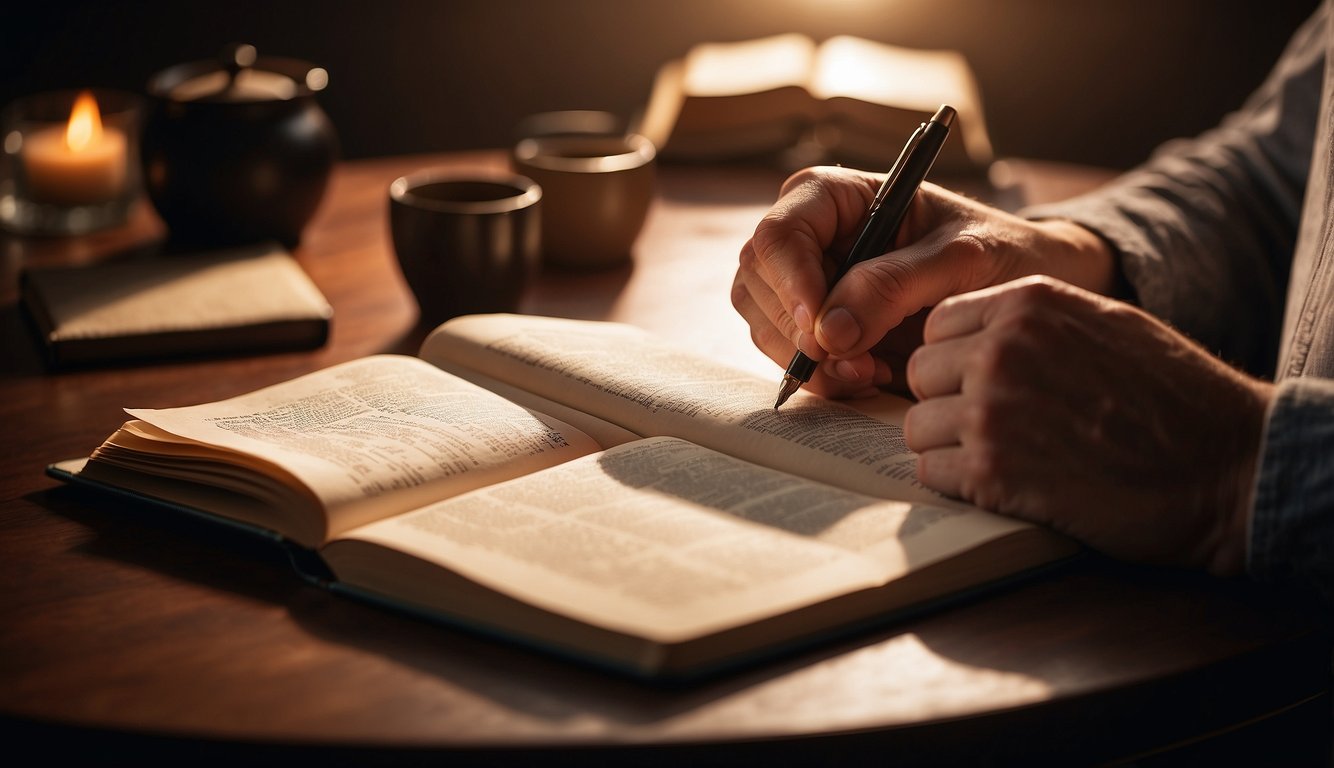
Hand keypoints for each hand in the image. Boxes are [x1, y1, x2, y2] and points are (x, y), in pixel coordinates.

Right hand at [732, 165, 1115, 397]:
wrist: (1017, 287)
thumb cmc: (997, 251)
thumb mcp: (961, 259)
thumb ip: (895, 286)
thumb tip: (828, 331)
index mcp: (834, 196)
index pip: (778, 236)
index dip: (790, 284)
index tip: (823, 330)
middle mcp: (807, 236)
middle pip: (756, 283)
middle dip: (798, 332)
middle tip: (856, 362)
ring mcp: (805, 282)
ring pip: (763, 325)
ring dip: (809, 361)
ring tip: (871, 371)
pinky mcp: (815, 326)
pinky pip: (789, 357)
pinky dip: (821, 377)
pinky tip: (868, 376)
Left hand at [904, 276, 1272, 575]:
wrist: (1228, 466)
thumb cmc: (1175, 398)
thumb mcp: (1104, 323)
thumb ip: (1031, 322)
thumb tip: (970, 337)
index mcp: (1027, 303)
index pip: (936, 325)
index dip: (954, 360)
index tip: (979, 383)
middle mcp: (1000, 348)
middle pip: (919, 375)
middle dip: (947, 403)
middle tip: (997, 427)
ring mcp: (991, 410)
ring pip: (918, 428)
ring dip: (952, 448)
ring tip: (1009, 457)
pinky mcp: (992, 472)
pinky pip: (932, 473)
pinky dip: (961, 485)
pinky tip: (1009, 484)